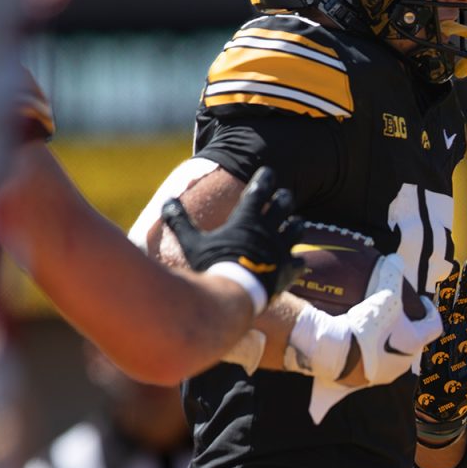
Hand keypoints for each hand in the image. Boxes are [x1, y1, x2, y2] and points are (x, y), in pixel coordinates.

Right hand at [162, 166, 304, 299]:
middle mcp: (268, 230)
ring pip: (297, 229)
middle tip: (283, 197)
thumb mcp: (192, 243)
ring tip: (293, 224)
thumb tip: (167, 201)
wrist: (234, 296)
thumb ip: (180, 221)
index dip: (265, 178)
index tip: (268, 172)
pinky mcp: (288, 270)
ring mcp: (281, 250)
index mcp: (247, 219)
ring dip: (295, 225)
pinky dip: (297, 261)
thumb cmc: (212, 266)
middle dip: (284, 198)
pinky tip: (295, 263)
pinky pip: (299, 262)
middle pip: (284, 205)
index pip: (260, 189)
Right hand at [286, 253, 441, 385]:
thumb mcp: (383, 294)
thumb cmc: (366, 324)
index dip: (431, 312)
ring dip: (387, 344)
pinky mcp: (361, 382)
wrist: (334, 351)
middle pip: (412, 344)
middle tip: (398, 316)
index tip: (422, 302)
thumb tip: (395, 259)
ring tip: (376, 329)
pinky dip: (367, 355)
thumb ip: (391, 275)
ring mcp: (381, 375)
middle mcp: (401, 364)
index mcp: (413, 343)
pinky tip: (355, 344)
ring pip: (391, 357)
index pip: (434, 327)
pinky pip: (369, 366)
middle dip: (408, 330)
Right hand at [416, 258, 466, 444]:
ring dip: (453, 287)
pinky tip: (439, 286)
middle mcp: (459, 333)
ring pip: (449, 306)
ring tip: (457, 267)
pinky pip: (433, 320)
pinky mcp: (430, 343)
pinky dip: (436, 303)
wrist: (443, 409)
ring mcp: (443, 337)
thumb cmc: (466, 394)